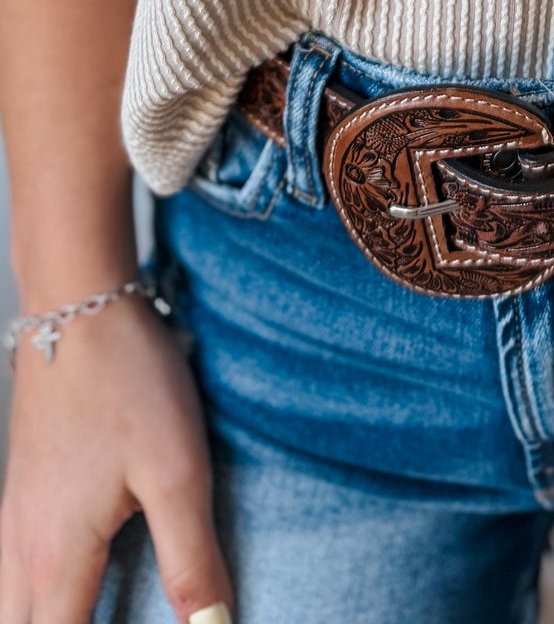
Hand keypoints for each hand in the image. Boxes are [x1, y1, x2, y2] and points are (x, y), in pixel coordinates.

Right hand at [0, 293, 230, 623]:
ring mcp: (13, 519)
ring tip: (96, 613)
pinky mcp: (19, 493)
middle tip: (112, 621)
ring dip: (43, 622)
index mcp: (59, 556)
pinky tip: (69, 586)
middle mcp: (21, 549)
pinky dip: (32, 601)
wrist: (80, 305)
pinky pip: (9, 576)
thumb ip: (191, 559)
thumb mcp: (178, 472)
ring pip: (9, 609)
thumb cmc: (131, 382)